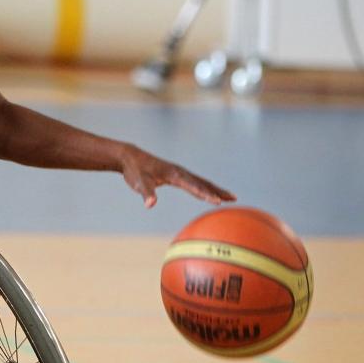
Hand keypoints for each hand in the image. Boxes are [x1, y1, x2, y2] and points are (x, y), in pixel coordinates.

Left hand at [119, 145, 235, 207]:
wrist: (130, 157)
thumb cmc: (134, 171)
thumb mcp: (138, 182)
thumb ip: (146, 193)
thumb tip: (150, 204)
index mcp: (174, 174)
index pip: (192, 185)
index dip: (205, 194)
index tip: (217, 201)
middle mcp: (180, 172)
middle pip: (203, 183)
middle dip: (218, 191)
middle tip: (233, 199)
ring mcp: (180, 173)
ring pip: (202, 182)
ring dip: (217, 189)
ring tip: (232, 198)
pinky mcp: (177, 175)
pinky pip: (196, 182)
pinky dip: (207, 188)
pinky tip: (212, 194)